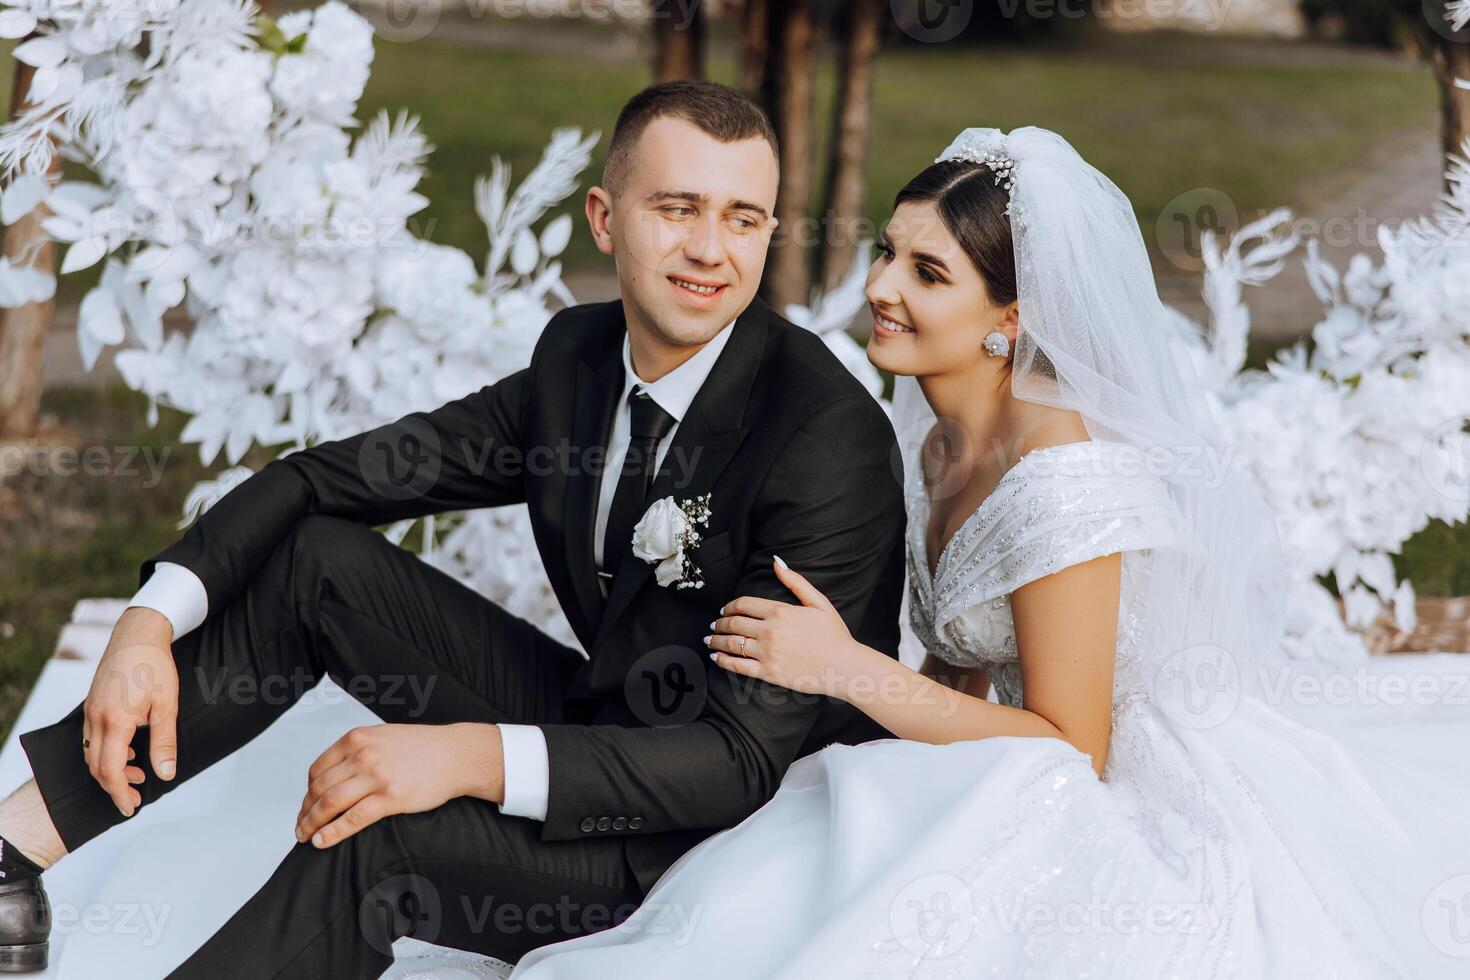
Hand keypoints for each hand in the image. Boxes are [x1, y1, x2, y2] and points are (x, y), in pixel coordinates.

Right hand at [84, 607, 180, 815]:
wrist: (137, 635)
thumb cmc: (155, 666)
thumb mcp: (167, 705)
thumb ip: (165, 742)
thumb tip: (165, 774)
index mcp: (115, 721)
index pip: (110, 770)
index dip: (118, 793)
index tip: (129, 809)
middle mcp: (96, 719)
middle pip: (96, 766)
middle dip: (114, 786)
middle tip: (136, 797)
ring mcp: (90, 711)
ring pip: (91, 753)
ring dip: (110, 769)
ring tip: (138, 775)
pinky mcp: (92, 705)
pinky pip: (92, 738)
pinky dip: (106, 752)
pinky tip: (128, 752)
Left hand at [295, 722, 502, 848]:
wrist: (456, 754)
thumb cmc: (423, 748)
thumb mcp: (383, 737)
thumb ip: (358, 751)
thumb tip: (333, 775)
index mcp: (357, 738)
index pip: (317, 770)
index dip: (307, 793)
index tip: (306, 806)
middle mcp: (363, 754)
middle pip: (319, 788)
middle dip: (305, 811)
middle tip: (301, 827)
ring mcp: (377, 776)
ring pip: (329, 804)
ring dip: (311, 824)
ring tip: (305, 837)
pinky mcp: (392, 797)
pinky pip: (353, 819)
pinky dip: (332, 833)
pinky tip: (322, 842)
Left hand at [705, 557, 866, 699]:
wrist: (843, 666)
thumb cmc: (834, 634)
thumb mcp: (818, 602)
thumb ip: (795, 581)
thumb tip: (776, 562)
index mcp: (780, 611)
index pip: (743, 604)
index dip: (729, 606)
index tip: (724, 610)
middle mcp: (770, 631)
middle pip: (733, 623)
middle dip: (719, 622)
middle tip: (713, 624)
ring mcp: (767, 653)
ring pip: (731, 644)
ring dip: (715, 640)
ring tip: (709, 639)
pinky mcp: (768, 673)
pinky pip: (737, 666)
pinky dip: (722, 661)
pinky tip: (716, 657)